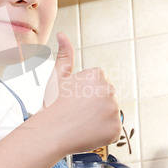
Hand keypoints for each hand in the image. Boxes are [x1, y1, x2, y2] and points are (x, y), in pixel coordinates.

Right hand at [43, 33, 121, 154]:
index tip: (75, 101)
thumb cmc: (53, 104)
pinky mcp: (116, 128)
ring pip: (110, 114)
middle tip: (78, 113)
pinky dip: (104, 133)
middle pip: (106, 99)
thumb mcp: (58, 77)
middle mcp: (110, 89)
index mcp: (98, 75)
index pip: (99, 85)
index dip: (85, 95)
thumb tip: (62, 34)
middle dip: (95, 106)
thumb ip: (64, 55)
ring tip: (82, 124)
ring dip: (100, 120)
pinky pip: (113, 130)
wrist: (51, 132)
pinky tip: (89, 132)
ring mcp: (114, 110)